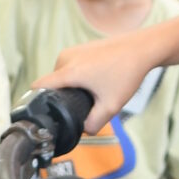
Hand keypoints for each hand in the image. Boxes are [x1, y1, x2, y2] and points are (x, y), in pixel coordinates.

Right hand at [40, 33, 156, 133]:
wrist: (142, 49)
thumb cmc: (126, 73)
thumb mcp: (111, 106)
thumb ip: (93, 124)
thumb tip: (83, 131)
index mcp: (68, 72)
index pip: (38, 87)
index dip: (36, 102)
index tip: (41, 114)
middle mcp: (66, 58)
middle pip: (52, 85)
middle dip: (64, 96)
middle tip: (85, 103)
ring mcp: (72, 51)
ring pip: (62, 76)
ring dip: (72, 86)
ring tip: (95, 89)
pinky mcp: (80, 47)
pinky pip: (71, 67)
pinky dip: (79, 76)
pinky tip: (97, 79)